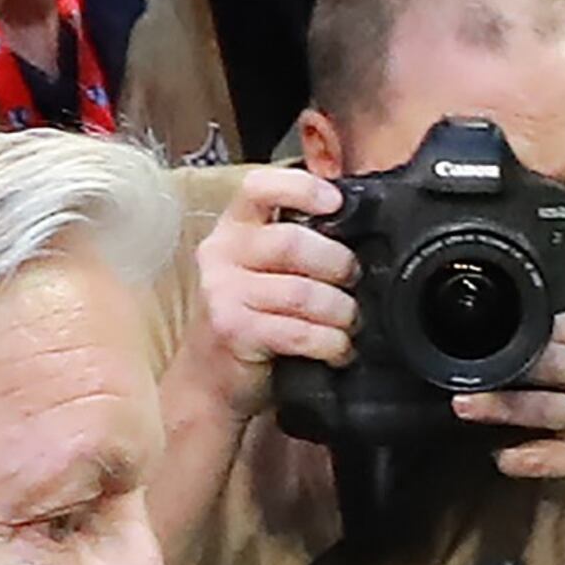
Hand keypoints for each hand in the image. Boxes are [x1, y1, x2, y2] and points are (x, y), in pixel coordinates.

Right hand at [186, 164, 357, 419]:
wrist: (210, 378)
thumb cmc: (249, 319)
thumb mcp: (263, 270)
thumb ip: (295, 245)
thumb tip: (355, 230)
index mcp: (233, 227)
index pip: (260, 187)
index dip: (302, 188)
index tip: (336, 202)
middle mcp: (222, 253)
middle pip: (294, 242)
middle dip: (339, 264)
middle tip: (353, 282)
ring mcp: (223, 291)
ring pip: (303, 292)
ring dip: (340, 311)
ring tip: (349, 322)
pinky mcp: (233, 330)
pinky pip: (298, 332)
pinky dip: (330, 343)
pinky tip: (338, 350)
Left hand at [456, 241, 564, 492]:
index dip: (560, 322)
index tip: (528, 318)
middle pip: (562, 363)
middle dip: (518, 360)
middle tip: (474, 358)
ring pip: (550, 409)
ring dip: (504, 407)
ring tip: (465, 404)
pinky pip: (559, 459)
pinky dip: (529, 458)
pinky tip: (503, 456)